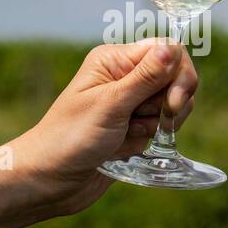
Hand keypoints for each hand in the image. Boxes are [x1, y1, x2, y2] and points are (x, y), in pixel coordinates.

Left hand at [14, 39, 198, 214]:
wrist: (49, 180)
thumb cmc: (70, 138)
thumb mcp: (110, 105)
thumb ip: (146, 77)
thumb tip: (173, 47)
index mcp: (115, 61)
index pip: (167, 50)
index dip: (178, 74)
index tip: (174, 103)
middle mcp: (124, 76)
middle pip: (174, 78)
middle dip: (169, 103)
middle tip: (141, 121)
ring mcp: (130, 103)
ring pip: (171, 105)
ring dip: (157, 124)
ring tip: (126, 135)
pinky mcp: (134, 128)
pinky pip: (161, 127)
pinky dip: (150, 139)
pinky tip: (125, 148)